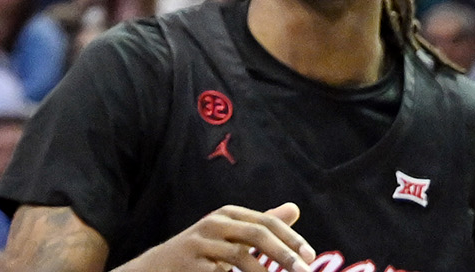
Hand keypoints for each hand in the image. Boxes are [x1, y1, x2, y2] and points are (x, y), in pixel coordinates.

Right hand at [137, 202, 314, 269]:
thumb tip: (295, 208)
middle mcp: (215, 223)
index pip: (267, 222)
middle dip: (284, 255)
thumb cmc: (206, 250)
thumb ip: (264, 223)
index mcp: (229, 214)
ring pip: (240, 257)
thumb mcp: (233, 232)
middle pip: (256, 234)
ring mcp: (202, 243)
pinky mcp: (192, 264)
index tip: (311, 257)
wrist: (162, 266)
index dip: (291, 239)